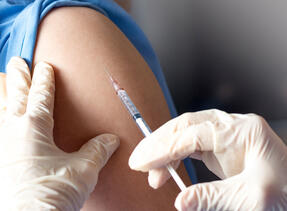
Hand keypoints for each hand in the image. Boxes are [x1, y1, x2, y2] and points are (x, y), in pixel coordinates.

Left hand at [0, 57, 119, 210]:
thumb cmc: (51, 196)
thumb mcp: (82, 171)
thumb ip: (97, 151)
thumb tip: (111, 139)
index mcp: (34, 127)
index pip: (42, 95)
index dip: (45, 79)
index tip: (44, 65)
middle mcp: (10, 132)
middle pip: (15, 96)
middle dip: (18, 77)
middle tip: (16, 61)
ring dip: (1, 97)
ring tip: (0, 83)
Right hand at [129, 109, 286, 210]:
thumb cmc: (286, 192)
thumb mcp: (249, 199)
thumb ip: (210, 197)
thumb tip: (180, 200)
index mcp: (243, 131)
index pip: (192, 134)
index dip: (164, 149)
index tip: (144, 163)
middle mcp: (233, 127)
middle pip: (185, 127)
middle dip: (159, 144)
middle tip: (139, 163)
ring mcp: (227, 136)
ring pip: (186, 134)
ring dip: (165, 151)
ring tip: (153, 174)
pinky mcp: (223, 149)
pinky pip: (192, 146)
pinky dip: (176, 156)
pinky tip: (167, 168)